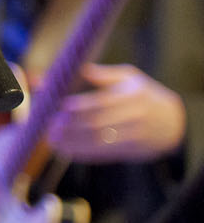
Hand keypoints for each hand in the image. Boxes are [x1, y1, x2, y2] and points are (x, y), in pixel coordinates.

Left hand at [48, 62, 186, 161]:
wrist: (173, 122)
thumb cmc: (143, 94)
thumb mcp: (129, 78)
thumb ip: (102, 74)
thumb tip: (76, 67)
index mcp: (131, 97)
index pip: (101, 103)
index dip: (79, 106)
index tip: (59, 106)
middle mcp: (134, 118)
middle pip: (98, 124)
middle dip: (71, 126)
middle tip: (49, 125)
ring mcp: (134, 137)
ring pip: (99, 142)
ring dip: (73, 142)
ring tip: (52, 140)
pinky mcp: (132, 151)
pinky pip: (105, 155)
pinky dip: (84, 154)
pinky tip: (68, 151)